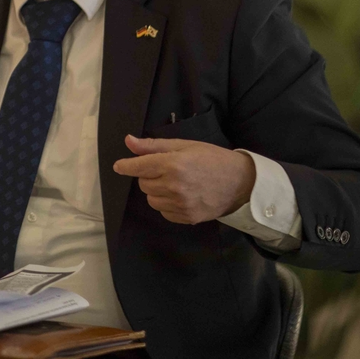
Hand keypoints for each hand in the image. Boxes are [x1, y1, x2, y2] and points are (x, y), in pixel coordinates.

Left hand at [112, 135, 255, 224]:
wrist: (240, 183)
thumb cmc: (211, 159)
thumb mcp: (184, 145)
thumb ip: (153, 145)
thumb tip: (128, 141)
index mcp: (173, 165)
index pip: (138, 167)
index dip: (126, 166)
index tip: (119, 166)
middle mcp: (174, 186)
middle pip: (143, 184)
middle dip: (149, 176)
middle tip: (166, 169)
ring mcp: (181, 204)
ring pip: (151, 199)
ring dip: (156, 191)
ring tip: (174, 183)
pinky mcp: (187, 217)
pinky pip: (163, 212)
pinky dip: (166, 204)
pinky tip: (180, 195)